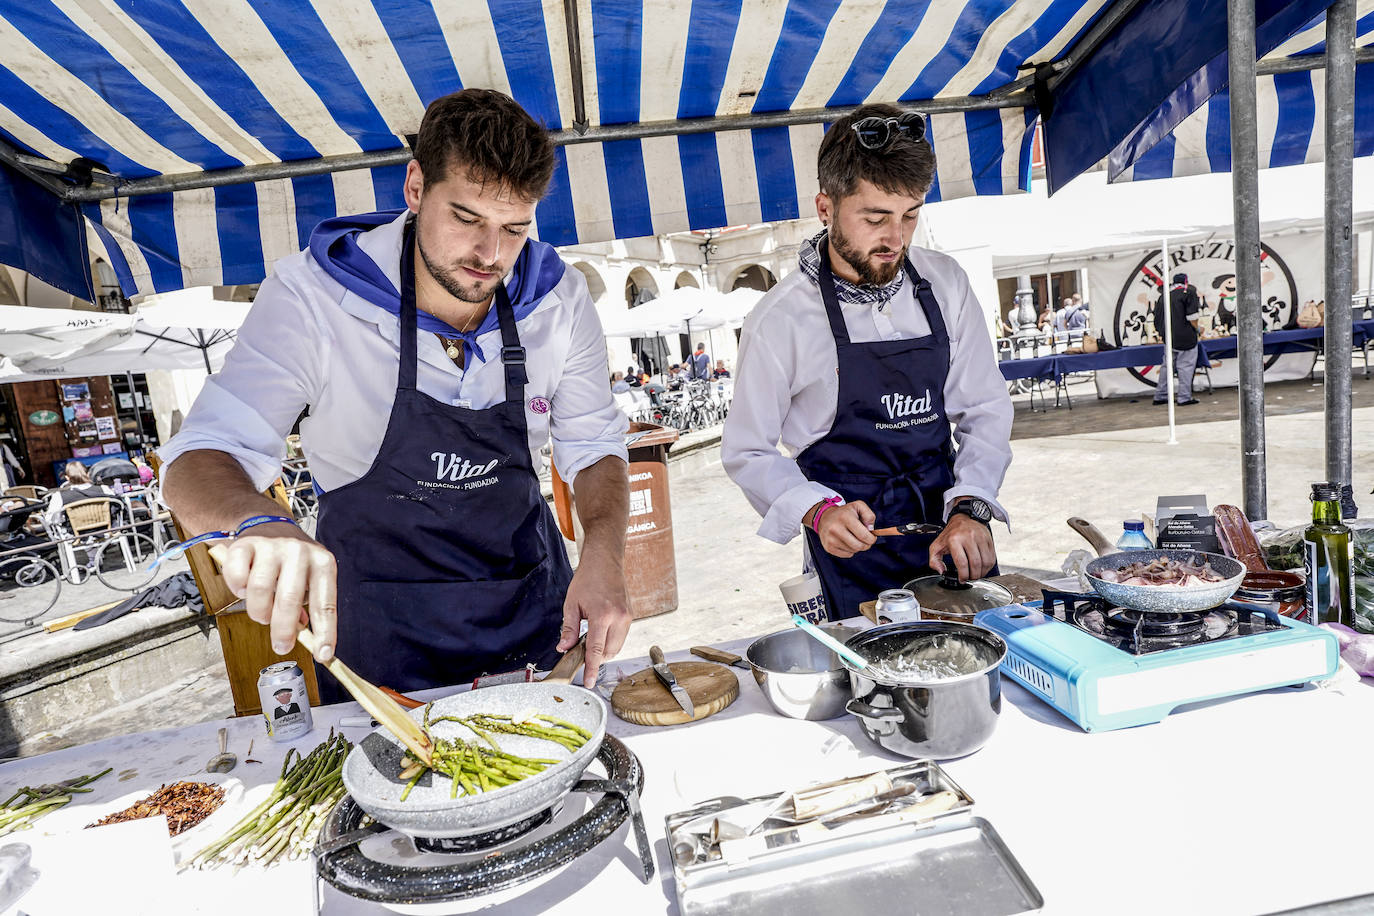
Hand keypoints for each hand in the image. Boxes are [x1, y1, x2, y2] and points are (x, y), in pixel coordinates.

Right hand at [214, 523, 337, 662]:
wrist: (268, 526)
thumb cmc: (291, 564)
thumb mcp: (308, 581)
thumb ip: (308, 608)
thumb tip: (310, 641)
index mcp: (323, 563)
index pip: (326, 604)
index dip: (325, 632)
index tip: (324, 655)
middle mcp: (300, 552)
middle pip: (289, 600)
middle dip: (283, 630)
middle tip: (281, 646)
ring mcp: (272, 546)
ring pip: (260, 590)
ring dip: (259, 611)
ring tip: (262, 612)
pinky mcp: (246, 544)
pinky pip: (237, 577)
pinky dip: (237, 590)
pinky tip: (244, 590)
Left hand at [559, 550, 630, 687]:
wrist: (605, 561)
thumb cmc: (587, 579)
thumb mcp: (571, 604)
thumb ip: (568, 628)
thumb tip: (563, 648)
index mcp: (602, 616)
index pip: (596, 650)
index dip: (591, 669)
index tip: (588, 682)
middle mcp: (619, 618)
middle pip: (609, 652)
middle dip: (596, 659)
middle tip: (581, 653)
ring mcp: (628, 617)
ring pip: (617, 647)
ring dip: (604, 650)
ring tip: (590, 640)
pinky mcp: (631, 616)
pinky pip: (621, 637)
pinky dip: (611, 641)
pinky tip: (600, 632)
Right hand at [807, 499, 876, 558]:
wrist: (825, 517)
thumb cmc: (845, 513)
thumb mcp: (858, 506)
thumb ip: (869, 515)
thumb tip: (870, 530)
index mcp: (845, 517)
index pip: (864, 535)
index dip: (872, 539)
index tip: (872, 537)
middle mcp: (836, 529)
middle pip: (859, 545)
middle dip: (866, 544)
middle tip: (866, 540)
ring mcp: (831, 539)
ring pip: (854, 551)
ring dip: (858, 546)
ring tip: (854, 538)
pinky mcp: (828, 547)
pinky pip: (847, 554)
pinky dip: (850, 550)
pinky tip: (847, 542)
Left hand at [928, 515, 995, 580]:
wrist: (963, 519)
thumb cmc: (950, 534)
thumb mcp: (936, 546)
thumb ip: (934, 560)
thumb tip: (941, 571)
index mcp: (954, 539)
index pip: (962, 562)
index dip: (963, 575)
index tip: (962, 579)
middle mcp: (969, 537)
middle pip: (975, 564)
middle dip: (973, 576)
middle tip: (970, 578)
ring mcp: (980, 537)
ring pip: (985, 562)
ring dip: (982, 573)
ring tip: (976, 574)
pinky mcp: (988, 539)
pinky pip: (992, 557)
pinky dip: (988, 567)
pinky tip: (982, 568)